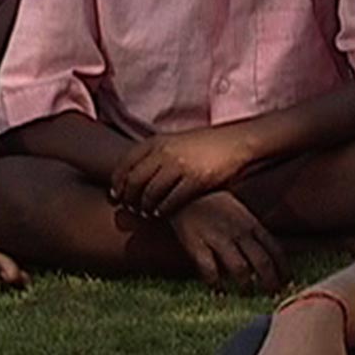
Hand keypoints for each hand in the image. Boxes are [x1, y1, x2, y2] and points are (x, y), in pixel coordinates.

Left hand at [111, 126, 250, 215]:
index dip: (117, 183)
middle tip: (130, 208)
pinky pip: (171, 201)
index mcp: (157, 141)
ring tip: (146, 213)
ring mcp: (180, 166)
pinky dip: (162, 210)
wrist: (238, 141)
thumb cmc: (206, 144)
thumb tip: (133, 175)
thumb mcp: (176, 142)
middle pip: (134, 181)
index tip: (116, 195)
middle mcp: (165, 153)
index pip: (125, 165)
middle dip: (129, 198)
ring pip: (150, 194)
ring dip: (145, 207)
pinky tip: (162, 213)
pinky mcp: (196, 180)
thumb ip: (155, 154)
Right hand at [168, 191, 287, 293]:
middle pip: (262, 263)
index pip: (276, 249)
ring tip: (247, 294)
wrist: (185, 192)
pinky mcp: (197, 245)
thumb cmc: (215, 203)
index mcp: (252, 224)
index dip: (283, 268)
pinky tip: (219, 292)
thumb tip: (266, 253)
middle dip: (270, 282)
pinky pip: (210, 270)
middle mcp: (240, 232)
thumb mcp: (241, 212)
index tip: (287, 282)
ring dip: (246, 286)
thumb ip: (253, 231)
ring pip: (241, 269)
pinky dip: (216, 284)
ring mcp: (219, 238)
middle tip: (272, 295)